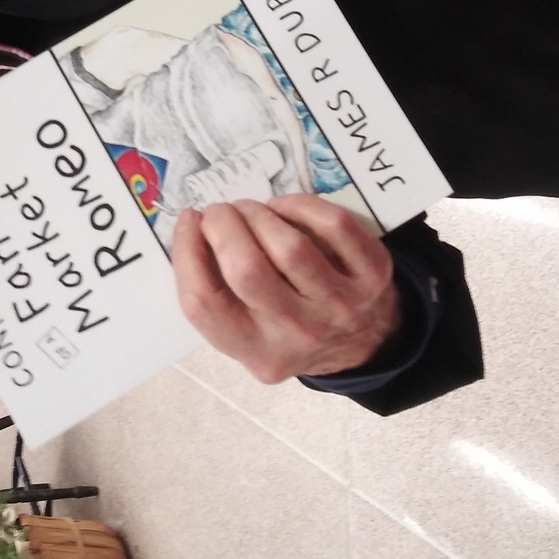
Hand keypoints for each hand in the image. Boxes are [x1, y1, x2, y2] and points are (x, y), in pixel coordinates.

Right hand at [172, 195, 397, 381]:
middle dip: (223, 226)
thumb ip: (217, 294)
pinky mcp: (372, 275)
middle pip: (246, 270)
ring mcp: (340, 306)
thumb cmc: (290, 325)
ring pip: (289, 247)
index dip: (186, 252)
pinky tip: (284, 207)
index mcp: (257, 352)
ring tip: (249, 209)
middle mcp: (298, 334)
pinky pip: (334, 226)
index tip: (189, 221)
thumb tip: (192, 227)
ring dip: (258, 214)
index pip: (203, 304)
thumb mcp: (249, 333)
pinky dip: (300, 205)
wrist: (366, 340)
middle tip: (220, 213)